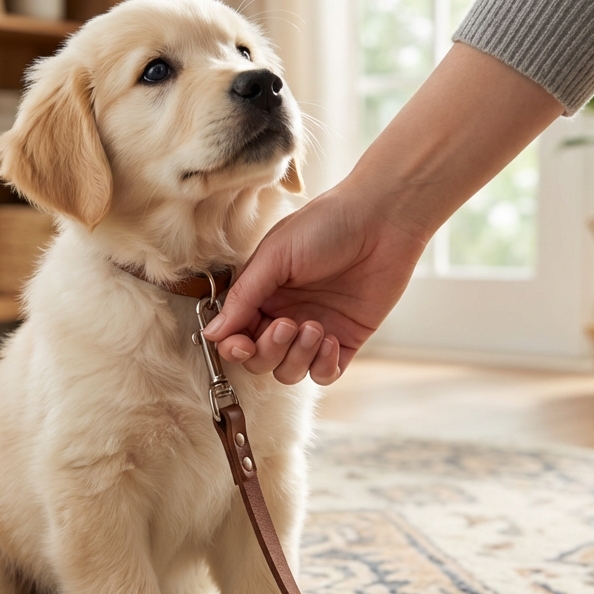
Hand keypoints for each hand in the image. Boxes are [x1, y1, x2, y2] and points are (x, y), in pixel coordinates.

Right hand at [203, 182, 427, 384]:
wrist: (382, 220)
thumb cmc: (325, 226)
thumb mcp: (275, 257)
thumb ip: (243, 298)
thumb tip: (211, 334)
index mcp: (261, 294)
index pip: (236, 335)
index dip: (234, 347)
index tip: (242, 345)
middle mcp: (284, 315)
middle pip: (260, 359)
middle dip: (269, 350)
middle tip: (287, 325)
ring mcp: (314, 330)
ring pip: (289, 371)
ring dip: (297, 357)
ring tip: (315, 327)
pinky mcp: (345, 340)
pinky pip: (324, 374)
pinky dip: (322, 366)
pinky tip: (331, 340)